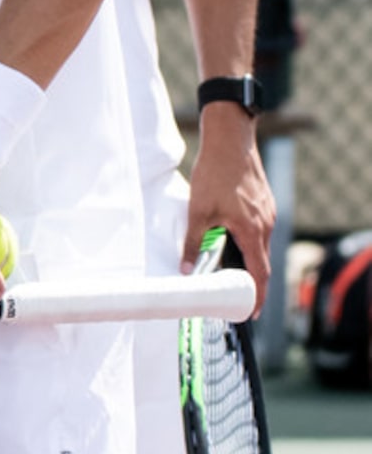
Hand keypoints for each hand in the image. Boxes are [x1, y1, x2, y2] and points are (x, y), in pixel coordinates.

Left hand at [182, 106, 275, 308]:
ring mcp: (268, 212)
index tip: (252, 312)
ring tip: (231, 268)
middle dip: (251, 281)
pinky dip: (248, 239)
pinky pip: (259, 228)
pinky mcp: (264, 202)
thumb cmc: (214, 174)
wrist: (230, 140)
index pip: (259, 274)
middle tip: (238, 296)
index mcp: (252, 231)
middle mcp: (265, 224)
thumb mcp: (197, 210)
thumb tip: (185, 269)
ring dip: (248, 258)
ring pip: (259, 244)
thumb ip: (192, 242)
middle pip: (261, 261)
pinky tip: (232, 236)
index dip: (257, 296)